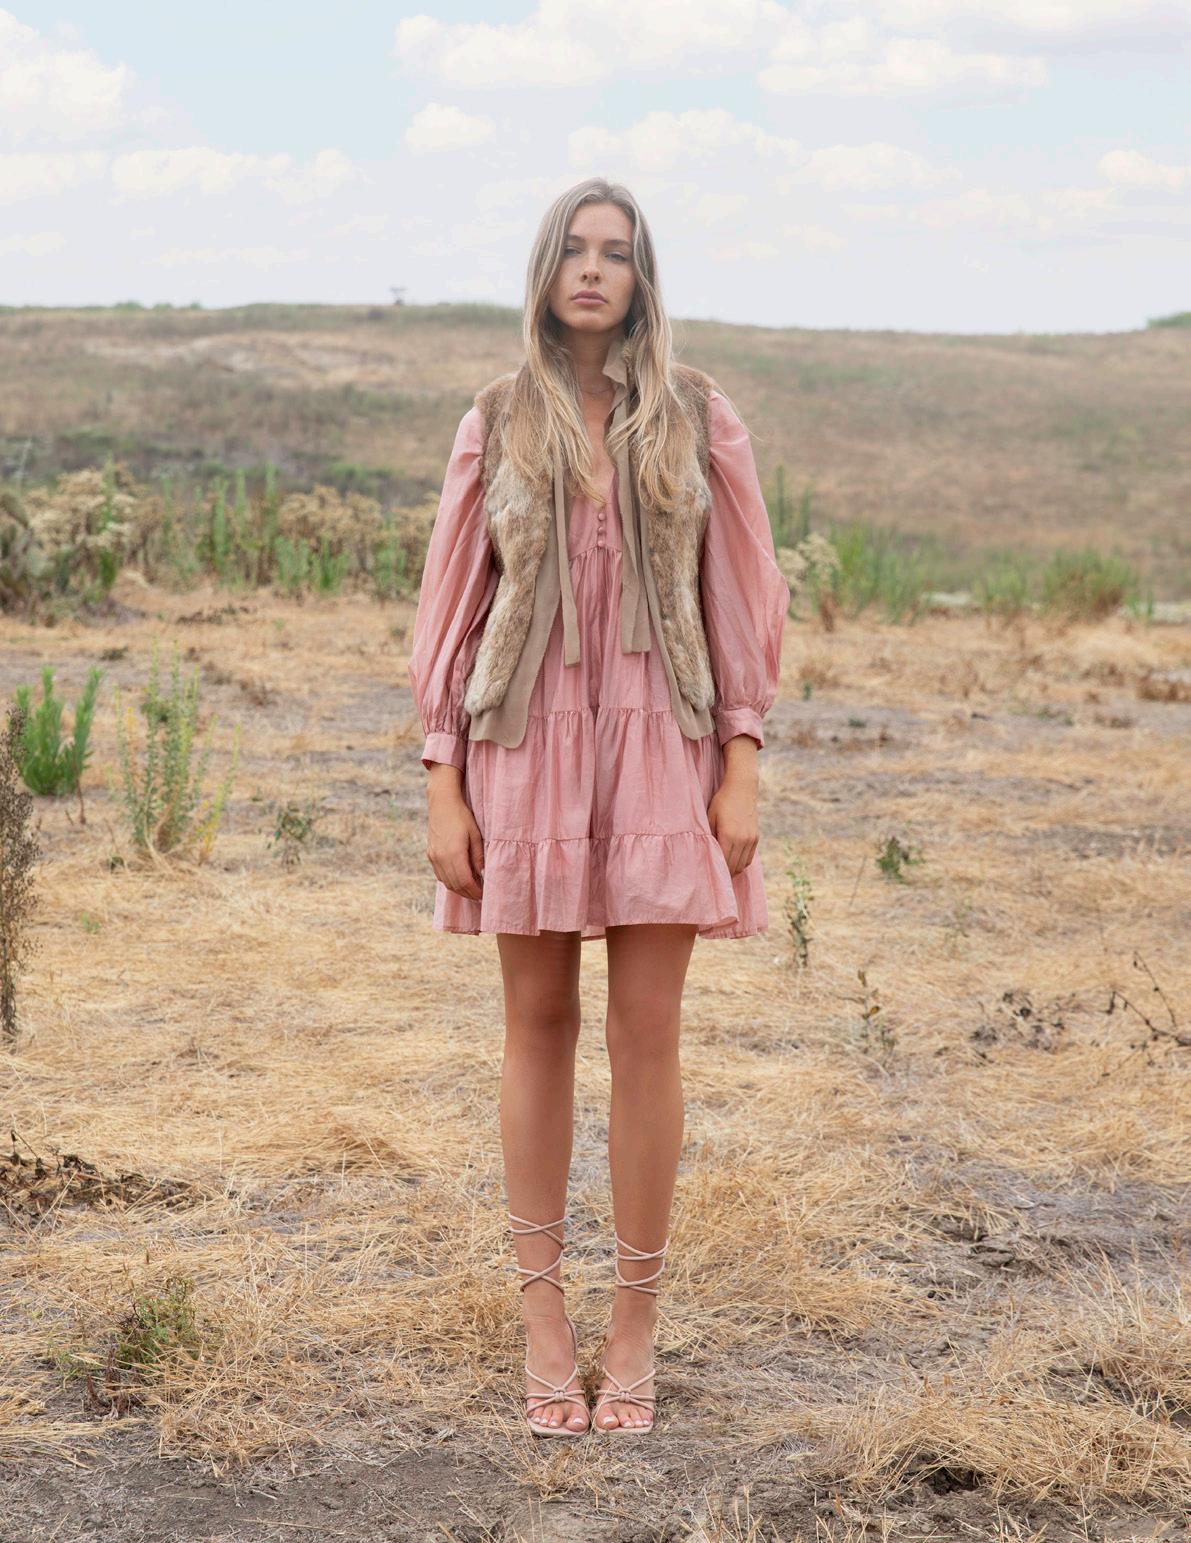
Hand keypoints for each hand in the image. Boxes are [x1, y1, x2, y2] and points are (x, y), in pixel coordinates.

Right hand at [426, 765, 484, 899]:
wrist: (442, 803)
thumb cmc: (462, 816)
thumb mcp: (475, 835)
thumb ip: (478, 856)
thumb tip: (481, 874)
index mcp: (454, 853)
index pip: (465, 881)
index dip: (474, 891)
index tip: (483, 895)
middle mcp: (441, 858)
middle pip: (455, 885)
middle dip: (468, 893)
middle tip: (479, 896)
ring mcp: (433, 857)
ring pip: (446, 882)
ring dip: (458, 889)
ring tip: (471, 890)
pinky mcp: (430, 854)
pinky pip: (440, 875)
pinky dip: (450, 881)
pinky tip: (459, 880)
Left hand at [707, 743, 758, 876]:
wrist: (742, 788)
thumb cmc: (721, 802)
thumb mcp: (710, 817)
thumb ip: (709, 837)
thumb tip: (706, 854)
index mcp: (728, 836)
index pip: (723, 862)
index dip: (717, 872)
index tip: (710, 878)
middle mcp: (742, 840)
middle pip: (734, 867)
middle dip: (725, 874)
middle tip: (715, 879)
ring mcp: (751, 839)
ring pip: (743, 865)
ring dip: (734, 870)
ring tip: (724, 872)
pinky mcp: (756, 837)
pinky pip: (749, 858)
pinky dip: (742, 863)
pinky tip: (733, 862)